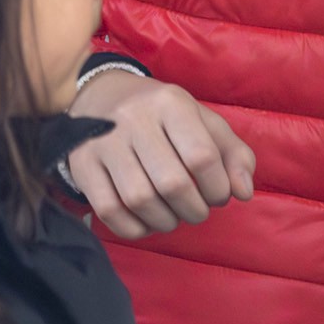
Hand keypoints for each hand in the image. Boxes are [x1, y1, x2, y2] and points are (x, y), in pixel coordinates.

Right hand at [68, 71, 255, 239]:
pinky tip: (145, 222)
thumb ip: (233, 155)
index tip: (218, 195)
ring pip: (139, 199)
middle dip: (194, 210)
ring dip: (165, 221)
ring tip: (172, 216)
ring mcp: (102, 142)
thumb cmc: (162, 116)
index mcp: (170, 103)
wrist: (100, 96)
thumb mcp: (203, 122)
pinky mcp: (80, 164)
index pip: (202, 157)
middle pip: (172, 183)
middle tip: (196, 211)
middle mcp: (132, 119)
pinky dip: (133, 228)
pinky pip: (108, 210)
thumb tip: (242, 193)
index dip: (218, 188)